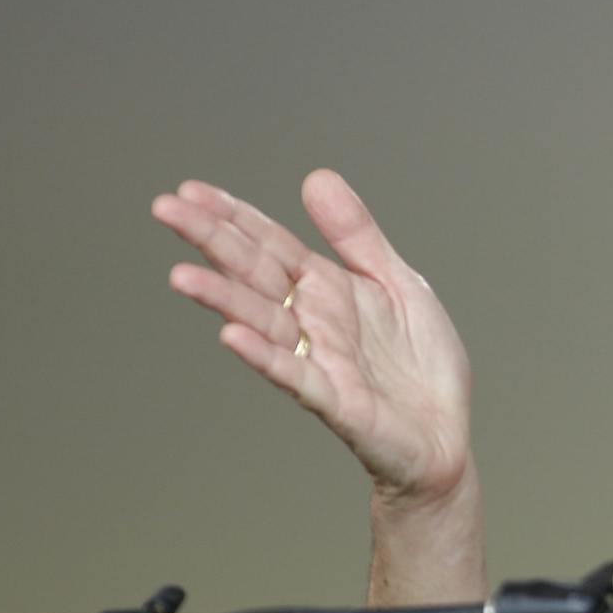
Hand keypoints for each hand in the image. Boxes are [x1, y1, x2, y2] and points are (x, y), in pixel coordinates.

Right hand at [153, 169, 475, 507]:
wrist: (447, 436)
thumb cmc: (420, 364)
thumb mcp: (398, 282)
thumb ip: (357, 236)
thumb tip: (316, 176)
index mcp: (327, 290)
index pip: (271, 246)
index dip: (234, 218)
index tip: (190, 190)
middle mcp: (313, 322)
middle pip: (256, 275)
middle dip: (214, 242)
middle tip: (165, 209)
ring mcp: (319, 361)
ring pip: (263, 324)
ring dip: (223, 299)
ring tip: (182, 275)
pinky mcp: (337, 403)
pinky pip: (296, 376)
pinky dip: (265, 357)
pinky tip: (233, 336)